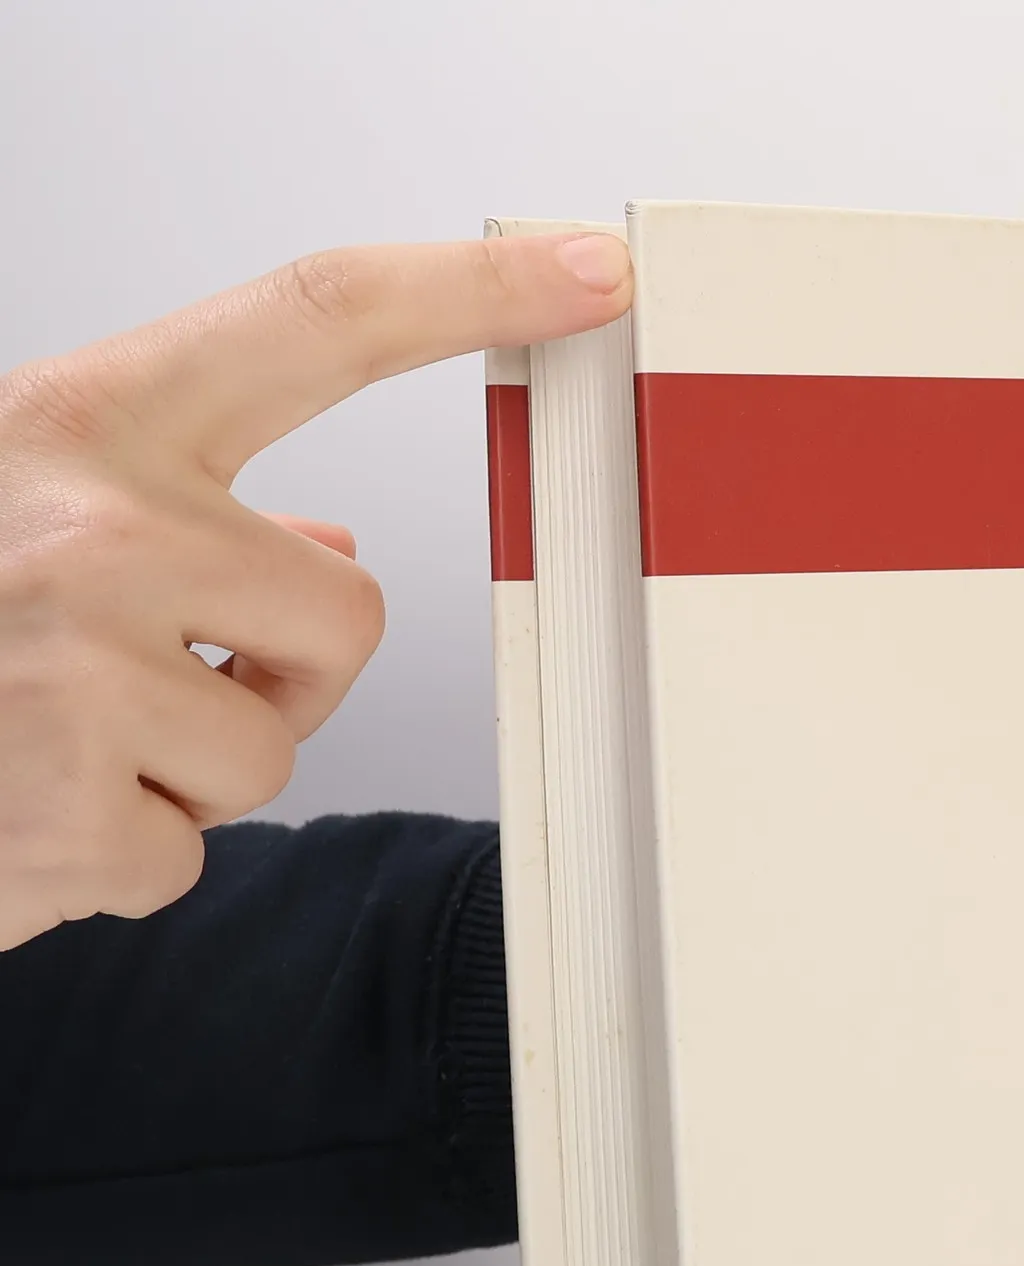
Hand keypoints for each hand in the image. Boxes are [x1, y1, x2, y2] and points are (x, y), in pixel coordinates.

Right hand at [0, 231, 634, 950]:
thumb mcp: (20, 512)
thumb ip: (175, 513)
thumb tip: (332, 536)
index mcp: (79, 423)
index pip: (316, 320)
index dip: (471, 290)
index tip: (588, 268)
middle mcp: (84, 523)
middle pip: (350, 606)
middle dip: (285, 668)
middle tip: (143, 679)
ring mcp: (74, 667)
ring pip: (277, 748)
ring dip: (187, 775)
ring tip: (53, 743)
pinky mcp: (67, 810)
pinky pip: (189, 856)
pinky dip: (119, 859)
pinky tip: (21, 811)